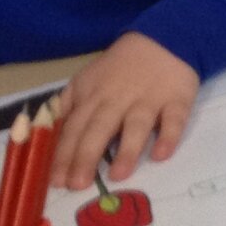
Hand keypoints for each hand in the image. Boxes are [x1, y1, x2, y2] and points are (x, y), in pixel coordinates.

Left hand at [52, 33, 197, 191]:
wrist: (163, 40)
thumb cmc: (119, 69)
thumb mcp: (86, 81)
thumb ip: (68, 107)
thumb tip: (48, 137)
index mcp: (92, 96)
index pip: (73, 127)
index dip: (63, 154)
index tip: (55, 182)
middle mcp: (118, 100)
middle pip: (99, 128)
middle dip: (86, 157)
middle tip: (77, 185)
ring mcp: (149, 100)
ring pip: (136, 126)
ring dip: (127, 150)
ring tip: (117, 176)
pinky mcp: (177, 99)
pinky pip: (174, 119)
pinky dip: (168, 136)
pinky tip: (161, 155)